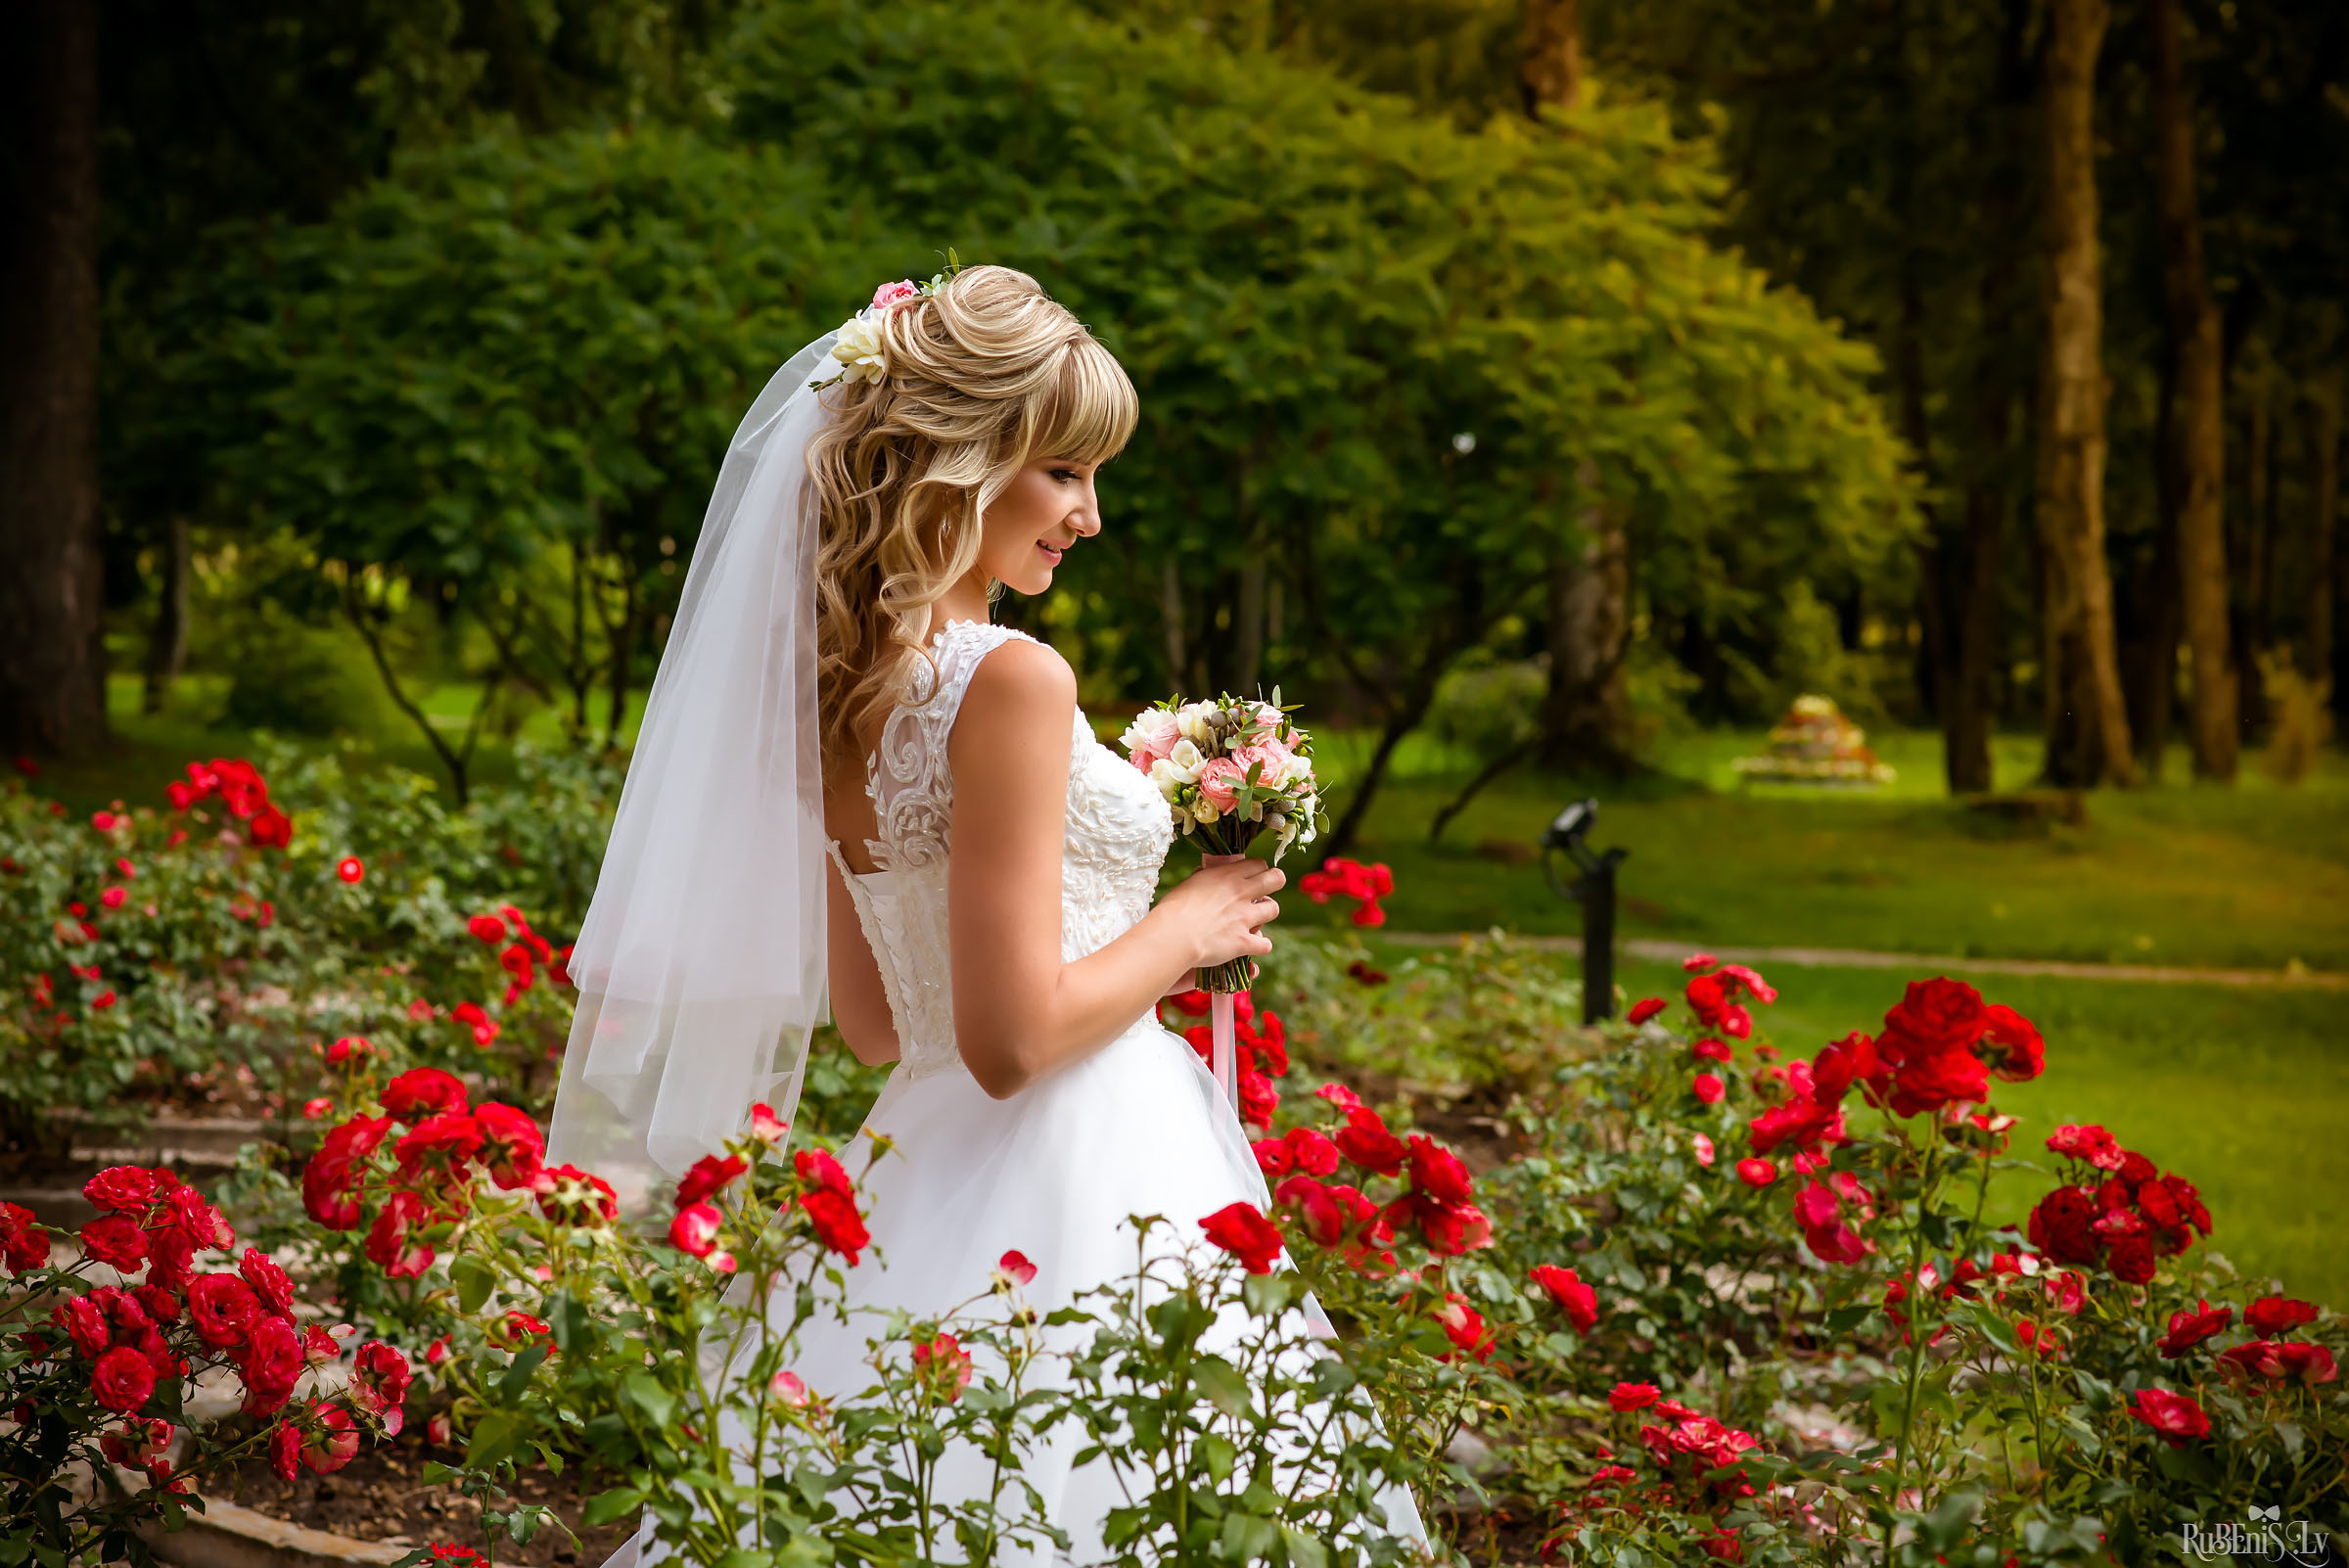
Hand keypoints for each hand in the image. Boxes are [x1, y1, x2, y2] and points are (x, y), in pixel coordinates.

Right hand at [1158, 858, 1284, 972]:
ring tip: (1254, 919)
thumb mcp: (1190, 883)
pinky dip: (1259, 946)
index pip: (1258, 863)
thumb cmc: (1174, 908)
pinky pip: (1266, 944)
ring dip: (1266, 914)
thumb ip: (1206, 878)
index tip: (1251, 877)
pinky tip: (1249, 945)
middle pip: (1276, 878)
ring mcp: (1246, 917)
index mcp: (1228, 875)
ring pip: (1274, 909)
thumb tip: (1206, 873)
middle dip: (1274, 883)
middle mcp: (1241, 892)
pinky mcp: (1244, 941)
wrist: (1173, 935)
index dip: (1257, 870)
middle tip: (1264, 893)